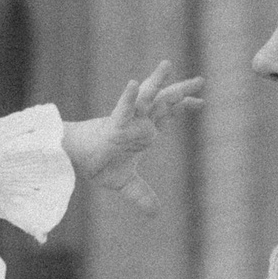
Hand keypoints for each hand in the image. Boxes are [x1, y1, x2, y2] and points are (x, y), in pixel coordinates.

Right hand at [63, 63, 203, 216]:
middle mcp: (138, 122)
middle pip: (163, 101)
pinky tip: (134, 83)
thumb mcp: (126, 183)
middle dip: (182, 90)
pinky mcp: (113, 126)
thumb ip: (141, 194)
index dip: (183, 107)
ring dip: (156, 82)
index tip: (202, 103)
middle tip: (201, 81)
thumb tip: (155, 214)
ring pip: (145, 99)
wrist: (75, 162)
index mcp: (143, 130)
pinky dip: (129, 97)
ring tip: (167, 64)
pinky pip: (123, 109)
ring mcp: (127, 122)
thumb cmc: (98, 163)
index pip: (167, 113)